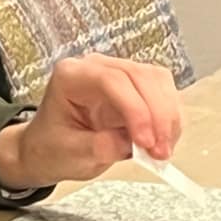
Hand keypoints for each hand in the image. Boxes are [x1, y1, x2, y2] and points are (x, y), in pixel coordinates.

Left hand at [0, 53, 185, 190]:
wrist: (50, 149)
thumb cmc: (53, 146)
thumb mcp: (71, 153)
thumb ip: (101, 146)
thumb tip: (134, 143)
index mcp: (70, 76)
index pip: (111, 79)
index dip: (135, 109)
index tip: (144, 142)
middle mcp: (94, 68)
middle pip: (140, 77)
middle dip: (158, 116)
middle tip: (159, 151)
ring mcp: (117, 74)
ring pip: (158, 82)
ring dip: (168, 118)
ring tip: (161, 151)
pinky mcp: (135, 88)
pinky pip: (164, 95)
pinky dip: (169, 120)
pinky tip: (163, 142)